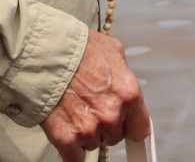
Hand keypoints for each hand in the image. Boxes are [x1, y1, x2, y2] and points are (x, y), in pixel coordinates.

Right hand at [41, 30, 149, 160]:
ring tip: (77, 108)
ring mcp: (90, 129)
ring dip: (87, 132)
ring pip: (94, 143)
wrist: (48, 54)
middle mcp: (112, 115)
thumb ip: (124, 74)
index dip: (132, 127)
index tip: (128, 128)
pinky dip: (71, 149)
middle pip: (115, 136)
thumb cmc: (81, 49)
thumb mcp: (114, 52)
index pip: (140, 129)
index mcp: (129, 94)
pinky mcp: (67, 139)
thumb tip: (125, 84)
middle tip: (93, 105)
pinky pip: (75, 158)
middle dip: (106, 124)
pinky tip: (68, 129)